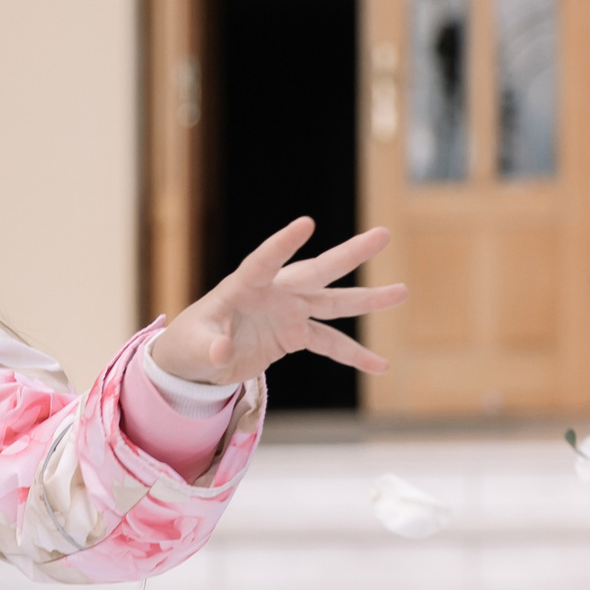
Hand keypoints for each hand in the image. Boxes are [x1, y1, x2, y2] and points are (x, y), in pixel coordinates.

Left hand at [154, 219, 404, 384]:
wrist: (197, 361)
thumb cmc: (188, 345)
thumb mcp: (192, 349)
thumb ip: (207, 348)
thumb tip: (221, 352)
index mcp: (242, 287)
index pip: (263, 261)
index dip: (282, 245)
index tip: (306, 223)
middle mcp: (272, 293)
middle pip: (314, 271)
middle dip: (348, 254)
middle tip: (383, 234)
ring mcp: (288, 312)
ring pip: (332, 302)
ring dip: (366, 299)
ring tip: (402, 292)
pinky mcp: (295, 334)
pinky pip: (330, 343)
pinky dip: (352, 355)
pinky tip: (380, 365)